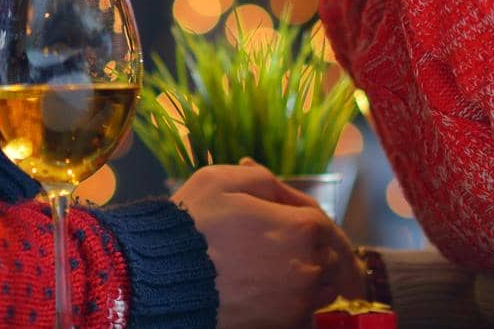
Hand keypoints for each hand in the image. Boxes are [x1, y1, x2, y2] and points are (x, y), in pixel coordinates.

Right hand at [172, 159, 367, 328]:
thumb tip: (283, 195)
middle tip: (302, 245)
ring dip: (315, 276)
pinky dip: (300, 302)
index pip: (324, 222)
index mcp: (302, 228)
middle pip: (331, 257)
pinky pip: (306, 313)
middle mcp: (309, 268)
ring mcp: (297, 302)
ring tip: (292, 267)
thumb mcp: (224, 179)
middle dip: (320, 249)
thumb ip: (264, 179)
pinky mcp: (281, 325)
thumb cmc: (193, 223)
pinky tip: (280, 291)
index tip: (300, 220)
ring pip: (324, 287)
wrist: (163, 276)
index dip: (311, 218)